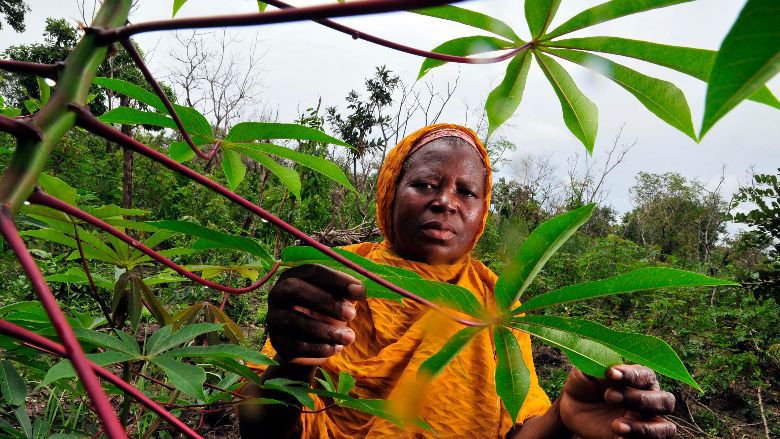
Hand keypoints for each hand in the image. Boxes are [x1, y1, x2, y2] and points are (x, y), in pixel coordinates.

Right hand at [267, 264, 363, 365]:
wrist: (311, 343)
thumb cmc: (326, 312)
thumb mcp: (338, 298)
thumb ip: (347, 291)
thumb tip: (359, 289)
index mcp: (295, 275)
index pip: (312, 271)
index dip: (336, 279)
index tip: (358, 290)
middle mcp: (278, 293)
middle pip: (294, 290)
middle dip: (326, 301)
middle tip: (351, 314)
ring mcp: (273, 317)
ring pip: (293, 321)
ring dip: (325, 331)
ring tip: (349, 337)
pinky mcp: (276, 341)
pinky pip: (295, 345)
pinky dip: (318, 348)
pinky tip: (336, 348)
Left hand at [559, 365, 675, 438]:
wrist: (573, 407)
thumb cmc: (585, 384)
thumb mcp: (587, 372)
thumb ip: (600, 368)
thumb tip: (611, 371)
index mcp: (640, 379)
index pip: (647, 375)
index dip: (632, 375)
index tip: (611, 374)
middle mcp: (649, 399)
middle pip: (665, 401)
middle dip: (640, 400)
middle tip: (610, 397)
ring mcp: (646, 421)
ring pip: (665, 428)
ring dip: (644, 428)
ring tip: (617, 425)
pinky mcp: (637, 438)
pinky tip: (617, 436)